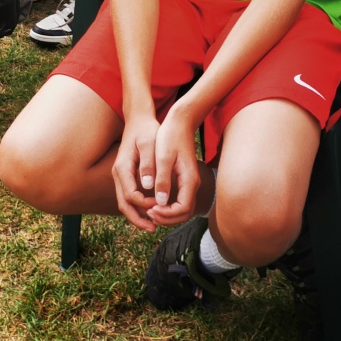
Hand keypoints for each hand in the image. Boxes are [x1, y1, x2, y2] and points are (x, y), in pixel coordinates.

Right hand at [112, 113, 160, 230]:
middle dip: (137, 219)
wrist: (139, 119)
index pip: (130, 195)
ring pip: (125, 202)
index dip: (144, 205)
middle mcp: (118, 174)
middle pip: (123, 204)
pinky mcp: (127, 175)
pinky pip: (129, 196)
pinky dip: (139, 206)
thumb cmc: (146, 130)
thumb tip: (148, 187)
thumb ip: (148, 164)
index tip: (160, 207)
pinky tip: (152, 210)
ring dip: (138, 215)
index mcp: (122, 168)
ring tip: (154, 225)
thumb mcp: (149, 144)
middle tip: (153, 229)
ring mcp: (120, 176)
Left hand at [147, 104, 201, 226]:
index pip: (183, 209)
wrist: (179, 122)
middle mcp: (192, 184)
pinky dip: (169, 207)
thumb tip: (161, 202)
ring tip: (149, 210)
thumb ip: (163, 179)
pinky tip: (154, 202)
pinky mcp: (185, 180)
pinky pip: (180, 201)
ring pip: (183, 209)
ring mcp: (190, 182)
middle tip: (148, 214)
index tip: (150, 210)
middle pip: (184, 213)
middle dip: (167, 218)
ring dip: (168, 215)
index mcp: (189, 179)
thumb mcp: (163, 157)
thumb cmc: (170, 136)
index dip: (167, 214)